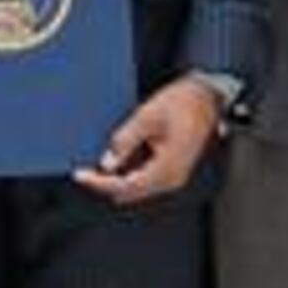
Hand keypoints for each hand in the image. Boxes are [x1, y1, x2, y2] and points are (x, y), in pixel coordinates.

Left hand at [80, 74, 223, 204]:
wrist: (206, 96)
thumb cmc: (183, 103)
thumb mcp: (147, 117)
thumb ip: (125, 141)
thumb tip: (107, 162)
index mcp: (167, 168)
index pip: (126, 186)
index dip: (100, 183)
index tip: (81, 175)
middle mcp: (171, 178)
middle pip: (130, 192)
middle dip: (106, 183)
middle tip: (85, 171)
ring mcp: (173, 175)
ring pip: (136, 187)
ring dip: (117, 177)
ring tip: (99, 161)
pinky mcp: (171, 168)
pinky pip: (145, 177)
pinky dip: (128, 171)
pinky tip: (118, 156)